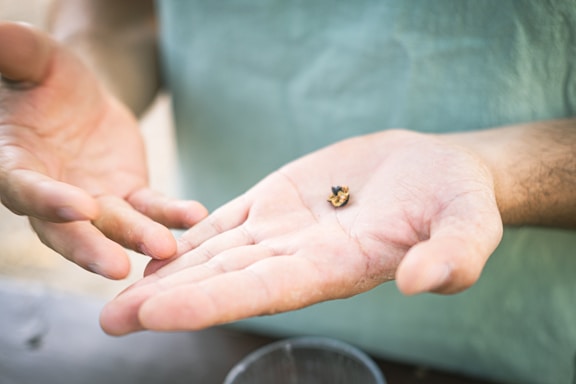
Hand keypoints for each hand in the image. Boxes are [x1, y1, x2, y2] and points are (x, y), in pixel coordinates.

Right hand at [0, 22, 206, 277]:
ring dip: (138, 238)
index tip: (81, 208)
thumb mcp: (34, 59)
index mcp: (15, 164)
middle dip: (90, 248)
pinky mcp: (128, 196)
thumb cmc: (47, 78)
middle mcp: (50, 193)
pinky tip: (194, 216)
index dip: (49, 201)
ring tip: (166, 247)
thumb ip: (14, 54)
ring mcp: (93, 200)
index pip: (25, 189)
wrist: (82, 96)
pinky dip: (170, 214)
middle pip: (66, 230)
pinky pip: (150, 208)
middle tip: (116, 267)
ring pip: (114, 226)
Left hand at [100, 129, 502, 334]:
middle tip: (111, 318)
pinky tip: (149, 244)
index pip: (266, 292)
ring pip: (215, 254)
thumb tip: (419, 283)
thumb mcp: (469, 223)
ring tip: (112, 291)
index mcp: (338, 268)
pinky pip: (223, 220)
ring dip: (165, 271)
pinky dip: (186, 233)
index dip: (213, 302)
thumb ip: (452, 256)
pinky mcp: (274, 201)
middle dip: (169, 299)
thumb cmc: (456, 198)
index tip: (157, 313)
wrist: (433, 171)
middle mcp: (300, 257)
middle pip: (226, 281)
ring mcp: (282, 229)